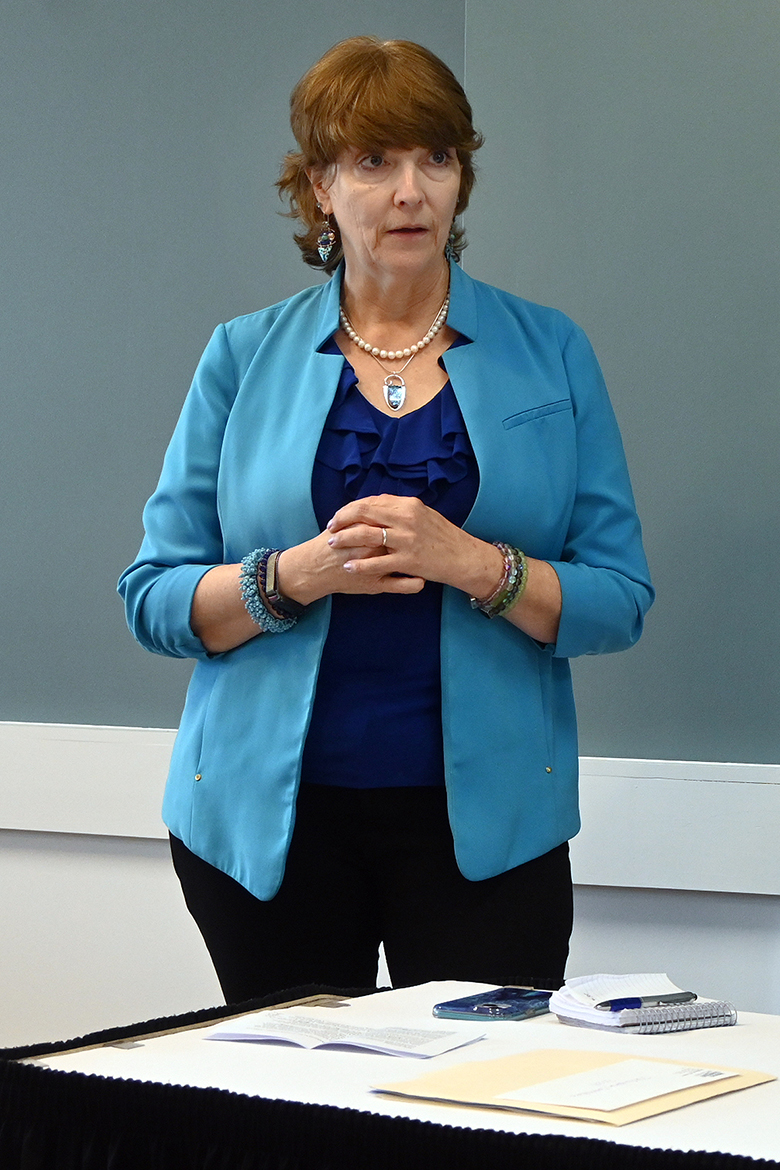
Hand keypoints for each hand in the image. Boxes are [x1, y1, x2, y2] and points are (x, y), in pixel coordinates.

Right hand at [276, 523, 424, 605]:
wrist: (313, 569)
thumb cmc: (330, 545)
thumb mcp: (348, 525)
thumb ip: (367, 515)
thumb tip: (387, 504)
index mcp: (368, 530)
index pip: (395, 522)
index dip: (409, 521)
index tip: (419, 521)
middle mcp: (374, 548)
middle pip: (404, 541)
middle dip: (417, 539)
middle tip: (427, 537)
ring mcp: (376, 568)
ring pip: (406, 564)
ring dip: (421, 562)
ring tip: (429, 557)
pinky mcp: (376, 586)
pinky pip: (399, 586)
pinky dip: (413, 584)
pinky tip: (422, 581)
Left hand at [325, 494, 503, 597]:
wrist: (464, 557)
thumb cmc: (444, 537)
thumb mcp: (424, 515)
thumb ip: (400, 510)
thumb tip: (377, 506)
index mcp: (408, 505)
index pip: (371, 501)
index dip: (351, 508)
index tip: (339, 515)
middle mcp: (406, 518)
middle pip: (364, 513)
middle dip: (342, 519)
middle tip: (330, 528)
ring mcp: (407, 539)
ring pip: (366, 535)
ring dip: (345, 539)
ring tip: (333, 544)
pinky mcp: (408, 560)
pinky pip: (377, 562)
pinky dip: (359, 565)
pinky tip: (348, 567)